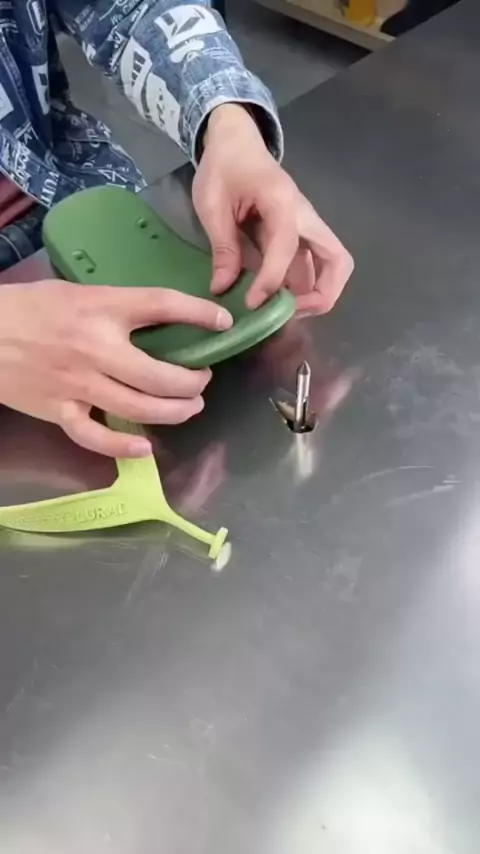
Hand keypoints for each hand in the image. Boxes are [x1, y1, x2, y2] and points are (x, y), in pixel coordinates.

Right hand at [0, 281, 231, 457]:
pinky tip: (146, 447)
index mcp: (100, 307)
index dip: (199, 314)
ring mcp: (78, 384)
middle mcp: (95, 348)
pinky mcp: (59, 411)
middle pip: (160, 374)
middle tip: (201, 379)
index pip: (162, 305)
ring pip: (139, 409)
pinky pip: (96, 437)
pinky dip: (124, 447)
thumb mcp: (76, 292)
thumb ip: (116, 307)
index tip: (222, 322)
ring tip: (190, 407)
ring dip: (175, 412)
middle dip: (192, 381)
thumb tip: (160, 321)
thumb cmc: (29, 307)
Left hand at [192, 104, 353, 312]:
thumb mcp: (212, 204)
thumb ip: (222, 246)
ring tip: (280, 313)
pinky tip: (275, 299)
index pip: (287, 249)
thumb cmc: (223, 167)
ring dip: (313, 295)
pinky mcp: (299, 235)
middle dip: (321, 295)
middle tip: (288, 314)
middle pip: (337, 261)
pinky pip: (312, 266)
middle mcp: (305, 217)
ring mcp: (306, 227)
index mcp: (283, 202)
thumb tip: (222, 288)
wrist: (235, 143)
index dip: (271, 281)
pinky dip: (301, 287)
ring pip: (330, 267)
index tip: (251, 304)